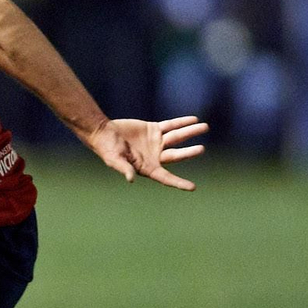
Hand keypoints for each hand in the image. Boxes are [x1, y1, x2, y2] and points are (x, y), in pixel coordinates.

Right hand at [85, 116, 208, 190]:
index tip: (193, 187)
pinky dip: (182, 123)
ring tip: (205, 127)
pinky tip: (193, 120)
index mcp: (147, 167)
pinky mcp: (153, 129)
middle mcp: (155, 156)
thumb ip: (124, 169)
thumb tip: (130, 179)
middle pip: (176, 155)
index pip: (166, 177)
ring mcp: (156, 142)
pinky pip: (171, 126)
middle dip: (189, 153)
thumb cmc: (106, 149)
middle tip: (201, 149)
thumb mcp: (114, 160)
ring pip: (177, 137)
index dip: (179, 183)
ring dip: (190, 132)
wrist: (102, 132)